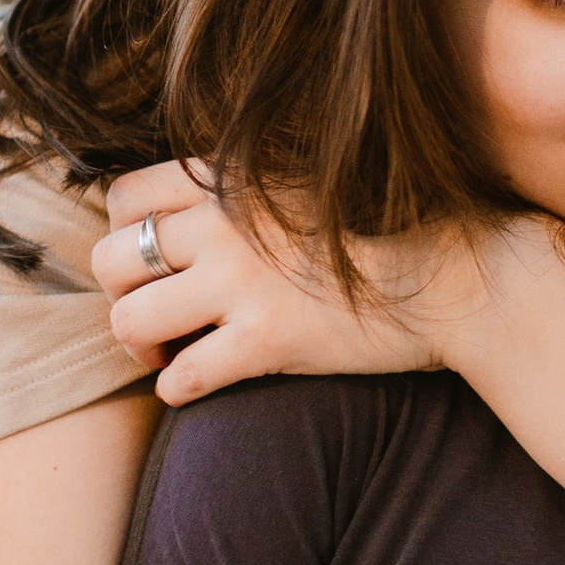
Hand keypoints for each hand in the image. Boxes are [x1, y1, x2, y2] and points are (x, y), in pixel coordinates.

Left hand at [93, 161, 453, 403]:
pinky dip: (175, 387)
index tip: (150, 263)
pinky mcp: (268, 340)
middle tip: (152, 316)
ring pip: (129, 321)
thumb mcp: (303, 182)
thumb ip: (239, 192)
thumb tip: (182, 219)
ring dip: (139, 346)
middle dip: (119, 297)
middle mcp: (225, 223)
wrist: (453, 276)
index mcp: (231, 177)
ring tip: (166, 354)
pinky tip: (194, 385)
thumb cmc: (385, 231)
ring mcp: (243, 283)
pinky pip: (180, 376)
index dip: (122, 234)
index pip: (124, 197)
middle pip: (111, 261)